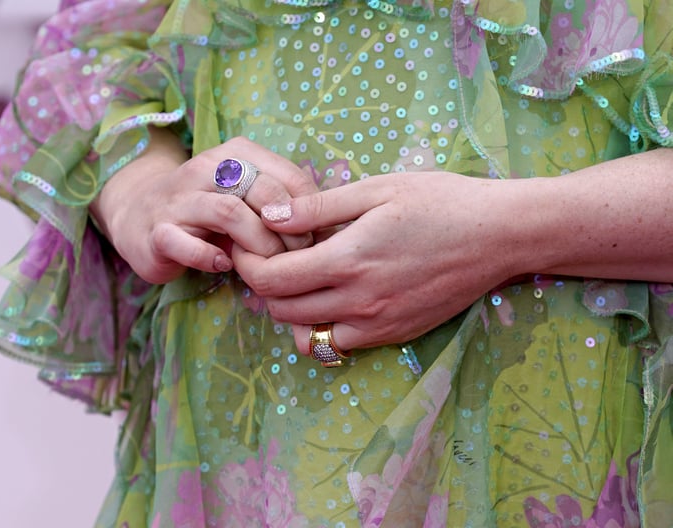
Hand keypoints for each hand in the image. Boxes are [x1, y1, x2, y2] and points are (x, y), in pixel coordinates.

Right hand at [92, 132, 317, 283]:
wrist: (139, 216)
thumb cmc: (207, 210)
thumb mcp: (245, 197)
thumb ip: (280, 202)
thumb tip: (327, 225)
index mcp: (234, 155)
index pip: (288, 175)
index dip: (308, 211)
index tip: (313, 238)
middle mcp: (205, 168)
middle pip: (262, 190)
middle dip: (288, 229)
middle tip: (296, 255)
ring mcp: (178, 199)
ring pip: (229, 212)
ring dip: (258, 244)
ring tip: (266, 266)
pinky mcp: (157, 232)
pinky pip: (187, 244)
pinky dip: (210, 258)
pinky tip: (223, 266)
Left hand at [233, 171, 515, 353]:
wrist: (500, 236)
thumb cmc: (441, 202)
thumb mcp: (377, 190)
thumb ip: (317, 208)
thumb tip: (269, 215)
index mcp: (348, 260)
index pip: (271, 280)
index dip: (247, 264)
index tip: (247, 245)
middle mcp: (358, 301)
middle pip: (281, 310)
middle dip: (264, 286)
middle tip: (271, 258)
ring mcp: (378, 325)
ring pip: (308, 333)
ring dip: (292, 308)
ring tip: (301, 276)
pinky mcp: (396, 336)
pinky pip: (342, 341)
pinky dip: (326, 323)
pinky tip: (337, 293)